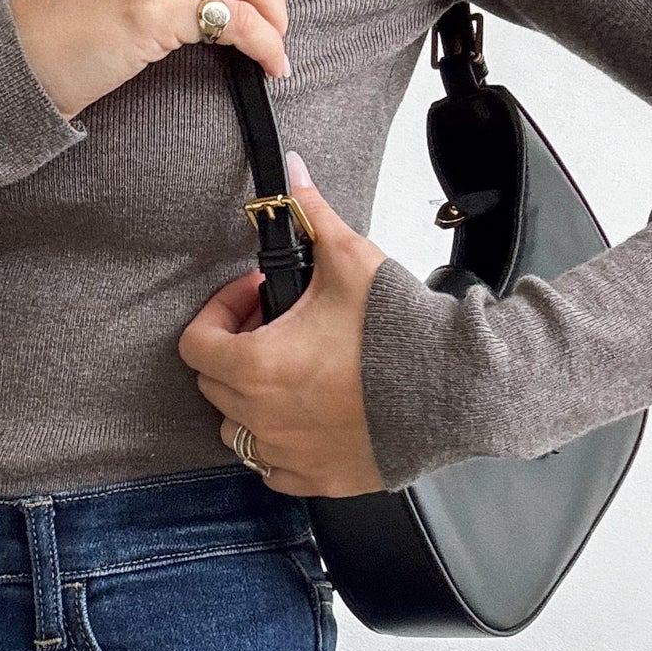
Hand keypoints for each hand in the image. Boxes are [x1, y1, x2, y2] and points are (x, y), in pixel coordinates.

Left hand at [177, 152, 387, 497]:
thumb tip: (291, 172)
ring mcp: (288, 454)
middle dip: (238, 349)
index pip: (195, 345)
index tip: (255, 298)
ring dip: (253, 399)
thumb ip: (310, 214)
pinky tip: (309, 414)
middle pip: (215, 384)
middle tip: (280, 326)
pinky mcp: (317, 479)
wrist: (456, 390)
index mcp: (255, 367)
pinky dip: (280, 443)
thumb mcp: (348, 259)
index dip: (220, 312)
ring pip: (239, 430)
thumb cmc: (398, 331)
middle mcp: (262, 418)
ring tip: (292, 371)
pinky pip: (274, 468)